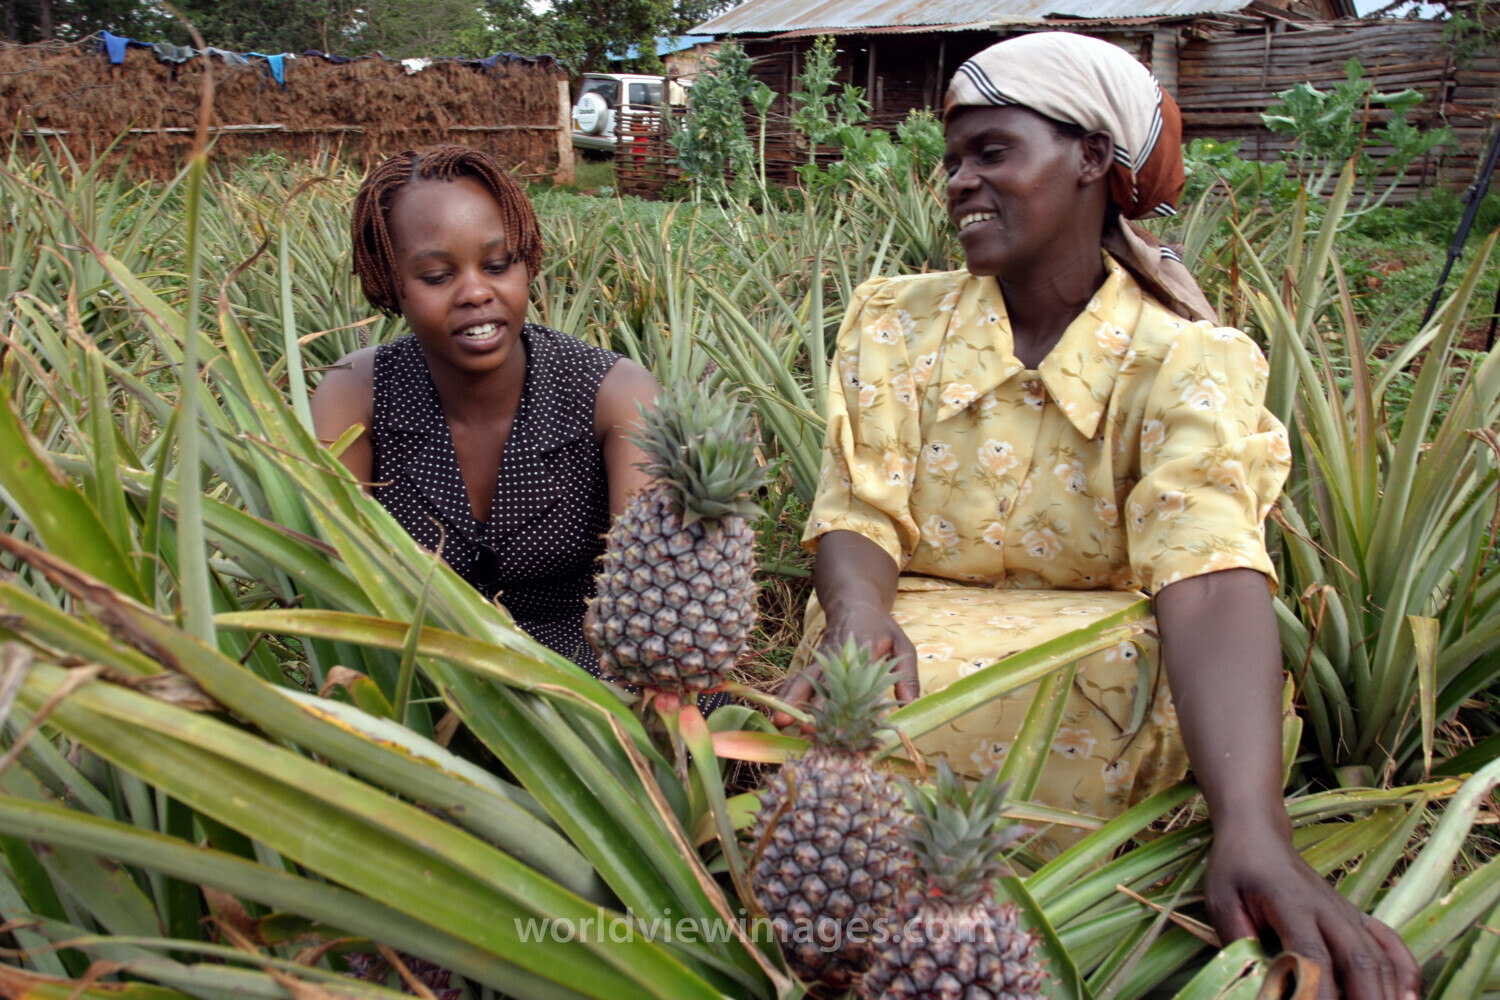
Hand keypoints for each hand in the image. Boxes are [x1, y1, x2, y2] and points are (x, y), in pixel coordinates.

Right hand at [771, 602, 918, 728]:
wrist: (854, 602)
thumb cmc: (881, 628)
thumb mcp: (902, 645)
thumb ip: (906, 675)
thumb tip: (910, 705)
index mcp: (861, 653)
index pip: (851, 680)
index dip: (843, 702)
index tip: (835, 724)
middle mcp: (837, 658)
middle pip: (821, 683)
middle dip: (810, 707)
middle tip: (802, 728)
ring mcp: (821, 660)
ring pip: (803, 680)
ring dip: (791, 701)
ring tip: (779, 721)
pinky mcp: (814, 663)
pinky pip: (797, 680)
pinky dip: (786, 694)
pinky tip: (778, 711)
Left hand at [1205, 825, 1419, 999]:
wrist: (1260, 836)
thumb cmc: (1237, 871)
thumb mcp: (1222, 901)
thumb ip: (1238, 941)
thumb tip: (1254, 982)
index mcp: (1291, 904)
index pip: (1312, 956)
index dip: (1318, 994)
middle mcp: (1328, 909)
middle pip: (1358, 962)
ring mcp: (1348, 913)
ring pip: (1379, 959)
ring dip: (1385, 996)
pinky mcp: (1359, 917)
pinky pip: (1392, 945)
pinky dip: (1407, 973)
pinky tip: (1411, 999)